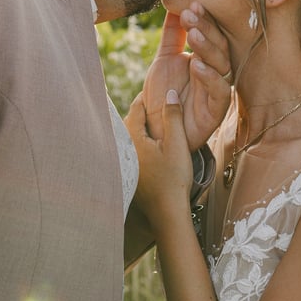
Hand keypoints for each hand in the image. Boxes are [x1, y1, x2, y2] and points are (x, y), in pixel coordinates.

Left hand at [125, 88, 192, 221]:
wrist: (167, 212)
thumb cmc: (173, 178)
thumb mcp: (177, 143)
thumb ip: (172, 116)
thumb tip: (169, 92)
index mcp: (132, 137)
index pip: (135, 108)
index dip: (146, 97)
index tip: (156, 89)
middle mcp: (123, 147)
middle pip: (130, 121)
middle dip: (143, 111)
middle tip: (158, 103)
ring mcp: (124, 161)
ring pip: (130, 136)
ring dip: (141, 127)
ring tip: (157, 122)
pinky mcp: (128, 172)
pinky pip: (131, 148)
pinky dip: (140, 141)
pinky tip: (152, 145)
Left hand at [141, 3, 231, 149]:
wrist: (156, 129)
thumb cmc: (163, 94)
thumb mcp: (165, 59)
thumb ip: (172, 34)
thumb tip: (174, 5)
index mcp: (206, 58)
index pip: (211, 34)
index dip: (203, 19)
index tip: (191, 4)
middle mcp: (215, 72)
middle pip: (219, 46)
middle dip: (206, 29)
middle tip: (190, 16)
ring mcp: (217, 90)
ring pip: (222, 65)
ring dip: (208, 48)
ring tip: (193, 35)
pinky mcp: (216, 110)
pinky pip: (220, 92)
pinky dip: (209, 78)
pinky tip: (196, 66)